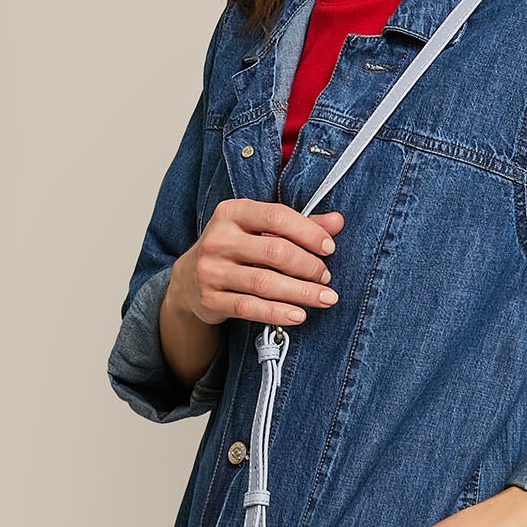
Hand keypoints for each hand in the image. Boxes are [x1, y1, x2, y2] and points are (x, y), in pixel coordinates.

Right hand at [172, 198, 345, 330]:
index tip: (328, 248)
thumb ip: (298, 225)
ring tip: (324, 298)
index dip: (309, 233)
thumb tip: (337, 221)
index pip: (277, 217)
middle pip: (275, 252)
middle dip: (308, 266)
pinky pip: (250, 308)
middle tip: (325, 277)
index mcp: (232, 212)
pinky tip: (299, 314)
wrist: (189, 279)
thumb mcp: (259, 230)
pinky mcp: (210, 299)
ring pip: (265, 283)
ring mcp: (212, 270)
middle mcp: (219, 239)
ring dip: (302, 292)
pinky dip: (278, 313)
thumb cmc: (235, 249)